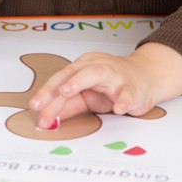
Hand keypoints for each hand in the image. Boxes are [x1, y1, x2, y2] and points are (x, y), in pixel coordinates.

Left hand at [29, 43, 181, 128]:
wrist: (146, 76)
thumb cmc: (114, 84)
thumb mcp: (88, 94)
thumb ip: (69, 103)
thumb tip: (48, 115)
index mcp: (84, 66)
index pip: (61, 78)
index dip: (47, 93)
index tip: (34, 107)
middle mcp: (97, 66)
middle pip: (73, 74)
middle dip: (56, 88)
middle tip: (42, 103)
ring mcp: (115, 75)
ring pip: (97, 73)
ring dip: (80, 81)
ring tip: (67, 91)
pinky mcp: (132, 88)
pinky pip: (127, 93)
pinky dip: (123, 100)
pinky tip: (118, 108)